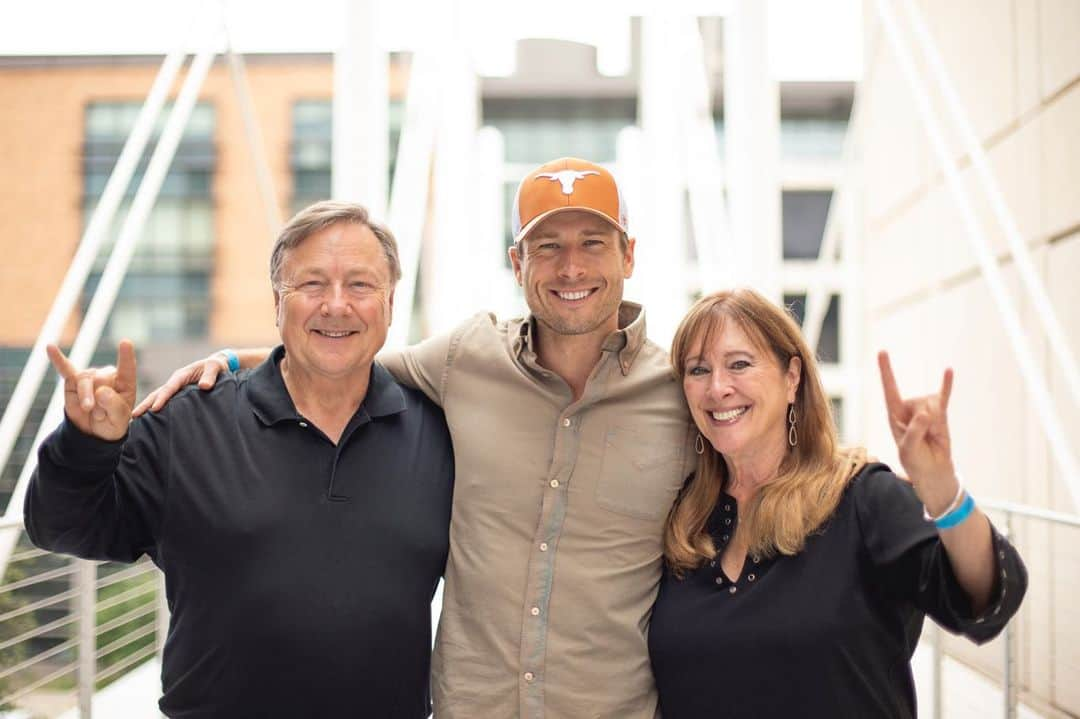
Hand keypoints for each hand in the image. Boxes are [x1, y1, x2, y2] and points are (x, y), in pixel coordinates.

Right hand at [48, 340, 136, 440]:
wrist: (94, 431)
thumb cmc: (112, 422)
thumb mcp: (119, 420)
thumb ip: (114, 406)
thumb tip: (101, 391)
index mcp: (125, 382)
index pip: (127, 367)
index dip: (126, 356)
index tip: (125, 342)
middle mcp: (107, 375)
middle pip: (101, 378)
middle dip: (99, 400)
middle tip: (101, 414)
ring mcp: (89, 376)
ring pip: (84, 380)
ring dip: (85, 397)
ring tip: (88, 409)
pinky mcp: (72, 381)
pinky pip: (65, 368)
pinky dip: (58, 359)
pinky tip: (50, 347)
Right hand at [131, 353, 228, 416]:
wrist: (217, 365)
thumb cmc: (216, 366)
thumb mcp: (215, 367)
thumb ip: (210, 376)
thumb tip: (204, 386)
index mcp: (181, 375)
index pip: (170, 387)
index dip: (162, 398)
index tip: (155, 408)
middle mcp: (174, 382)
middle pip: (157, 393)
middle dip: (146, 404)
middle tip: (134, 416)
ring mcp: (174, 389)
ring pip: (157, 398)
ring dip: (147, 408)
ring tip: (135, 421)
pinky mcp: (177, 395)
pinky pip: (165, 403)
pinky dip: (156, 410)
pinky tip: (150, 421)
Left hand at [877, 351, 957, 514]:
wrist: (933, 470)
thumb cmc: (915, 460)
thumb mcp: (908, 450)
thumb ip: (914, 431)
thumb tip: (925, 413)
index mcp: (894, 414)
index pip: (889, 389)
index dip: (886, 371)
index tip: (882, 351)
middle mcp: (909, 408)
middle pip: (919, 403)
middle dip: (925, 423)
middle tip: (924, 440)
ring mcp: (925, 409)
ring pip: (934, 405)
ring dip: (936, 424)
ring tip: (932, 437)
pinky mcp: (941, 413)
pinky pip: (944, 396)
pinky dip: (947, 384)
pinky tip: (949, 371)